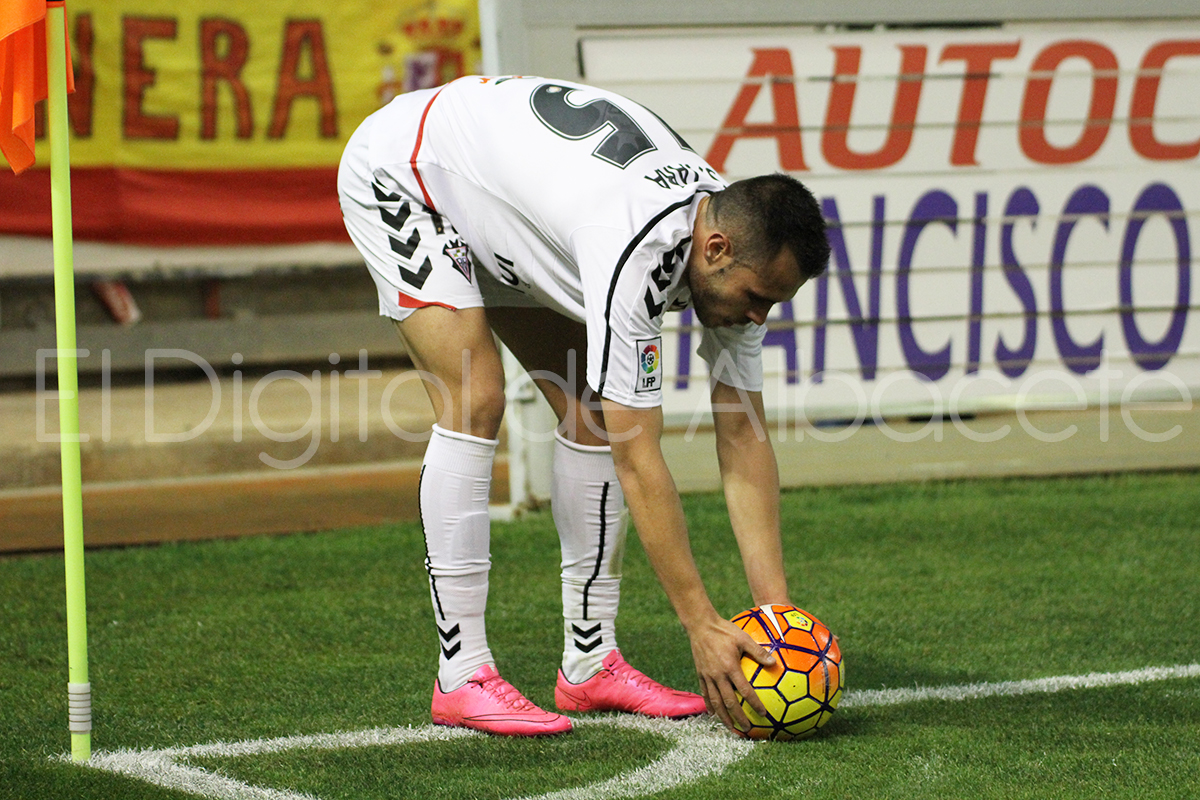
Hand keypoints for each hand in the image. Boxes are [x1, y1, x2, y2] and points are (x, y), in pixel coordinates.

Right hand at [688, 615, 775, 733]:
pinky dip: (710, 705)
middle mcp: (718, 675)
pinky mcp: (700, 674)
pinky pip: (705, 693)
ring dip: (724, 717)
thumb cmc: (724, 630)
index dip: (754, 704)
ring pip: (716, 702)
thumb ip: (758, 651)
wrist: (700, 625)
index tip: (763, 714)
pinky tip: (714, 714)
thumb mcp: (743, 638)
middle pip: (729, 702)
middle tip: (747, 729)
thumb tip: (774, 662)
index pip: (745, 691)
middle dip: (738, 718)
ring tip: (731, 728)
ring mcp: (708, 676)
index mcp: (730, 667)